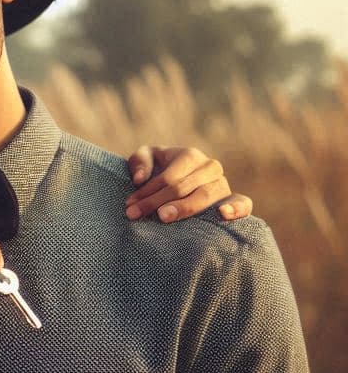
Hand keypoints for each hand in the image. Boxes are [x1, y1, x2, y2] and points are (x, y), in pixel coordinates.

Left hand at [125, 144, 252, 221]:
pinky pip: (243, 203)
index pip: (168, 177)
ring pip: (206, 196)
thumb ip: (139, 161)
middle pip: (183, 187)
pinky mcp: (233, 199)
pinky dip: (236, 208)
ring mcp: (223, 184)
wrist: (178, 181)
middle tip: (138, 214)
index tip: (129, 206)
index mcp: (190, 155)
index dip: (147, 192)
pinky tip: (223, 214)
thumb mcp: (146, 159)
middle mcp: (210, 167)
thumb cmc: (159, 169)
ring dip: (184, 208)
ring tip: (164, 217)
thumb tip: (140, 178)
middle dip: (157, 202)